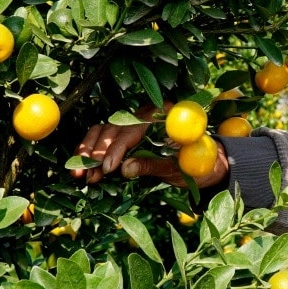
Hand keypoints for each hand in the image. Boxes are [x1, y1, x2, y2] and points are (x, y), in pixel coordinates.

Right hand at [70, 116, 230, 188]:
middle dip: (98, 153)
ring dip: (88, 153)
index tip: (108, 168)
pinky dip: (90, 151)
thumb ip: (152, 165)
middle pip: (113, 129)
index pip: (133, 130)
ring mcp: (133, 122)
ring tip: (81, 174)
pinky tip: (82, 167)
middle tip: (88, 175)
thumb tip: (124, 169)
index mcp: (163, 117)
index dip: (117, 148)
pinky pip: (102, 138)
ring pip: (102, 131)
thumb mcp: (178, 167)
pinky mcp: (126, 134)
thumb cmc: (198, 165)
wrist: (207, 165)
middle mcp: (146, 114)